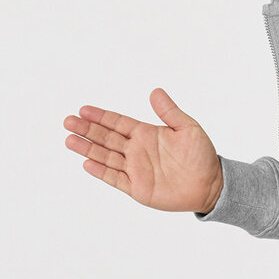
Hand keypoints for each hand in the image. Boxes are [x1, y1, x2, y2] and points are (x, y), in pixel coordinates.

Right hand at [63, 88, 223, 212]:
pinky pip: (115, 178)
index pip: (118, 123)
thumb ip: (170, 112)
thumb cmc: (201, 155)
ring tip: (69, 139)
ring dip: (88, 148)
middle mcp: (137, 150)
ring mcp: (135, 169)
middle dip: (87, 129)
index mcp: (147, 134)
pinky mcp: (137, 187)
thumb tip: (155, 91)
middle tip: (68, 121)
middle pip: (106, 138)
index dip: (101, 117)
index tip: (83, 110)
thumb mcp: (188, 128)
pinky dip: (101, 171)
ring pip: (106, 156)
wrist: (210, 184)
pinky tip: (87, 162)